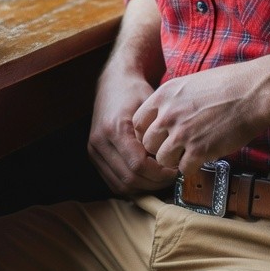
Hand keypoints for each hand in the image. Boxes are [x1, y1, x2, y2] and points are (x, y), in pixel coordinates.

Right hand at [88, 62, 178, 195]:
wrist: (113, 82)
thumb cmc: (134, 91)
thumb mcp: (150, 106)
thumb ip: (158, 133)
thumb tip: (172, 159)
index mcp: (114, 129)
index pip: (138, 165)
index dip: (160, 174)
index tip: (175, 170)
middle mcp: (99, 142)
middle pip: (129, 179)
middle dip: (154, 183)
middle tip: (172, 177)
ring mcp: (94, 150)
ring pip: (120, 185)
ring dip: (143, 188)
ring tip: (161, 178)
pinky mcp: (94, 155)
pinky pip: (113, 182)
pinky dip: (132, 185)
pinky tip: (147, 178)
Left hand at [131, 62, 267, 172]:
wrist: (253, 91)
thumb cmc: (229, 85)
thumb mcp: (191, 83)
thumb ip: (173, 100)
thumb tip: (165, 117)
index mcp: (164, 95)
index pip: (137, 123)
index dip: (148, 133)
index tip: (159, 137)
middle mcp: (168, 114)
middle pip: (147, 144)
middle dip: (160, 149)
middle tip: (175, 149)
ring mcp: (183, 132)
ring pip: (162, 159)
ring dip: (174, 160)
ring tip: (188, 155)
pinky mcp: (199, 149)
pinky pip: (183, 168)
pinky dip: (191, 167)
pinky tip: (202, 158)